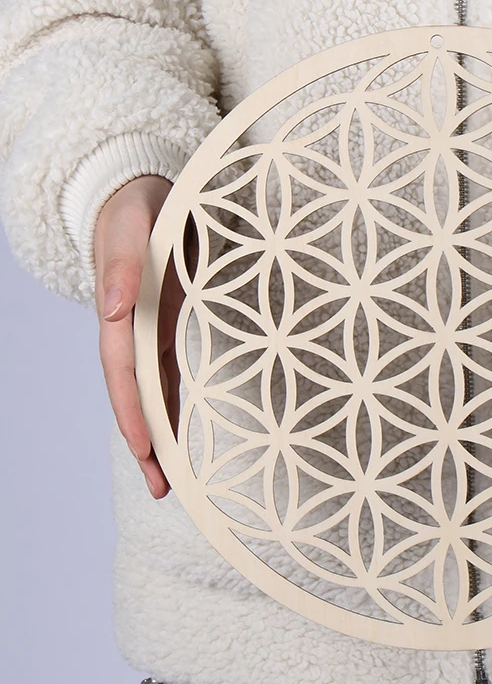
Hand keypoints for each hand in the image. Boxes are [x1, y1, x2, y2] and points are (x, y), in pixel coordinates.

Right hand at [94, 174, 178, 499]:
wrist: (139, 194)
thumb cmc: (135, 210)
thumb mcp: (130, 227)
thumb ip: (122, 264)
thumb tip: (113, 309)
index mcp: (122, 314)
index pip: (124, 375)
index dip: (134, 413)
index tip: (146, 449)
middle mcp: (133, 331)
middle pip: (136, 397)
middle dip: (147, 443)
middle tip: (163, 489)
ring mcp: (150, 333)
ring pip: (152, 394)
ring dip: (161, 434)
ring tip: (172, 479)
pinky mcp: (167, 327)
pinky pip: (169, 375)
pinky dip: (175, 405)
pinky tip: (186, 432)